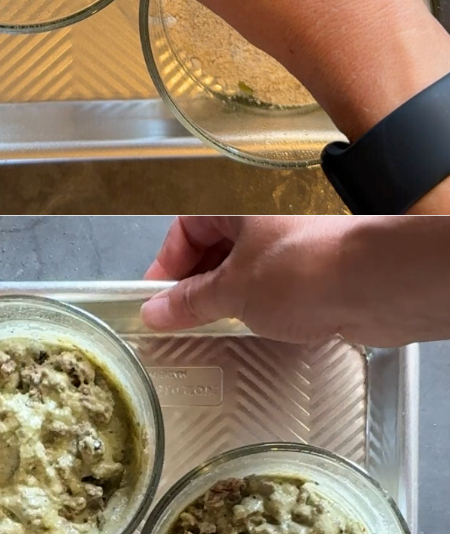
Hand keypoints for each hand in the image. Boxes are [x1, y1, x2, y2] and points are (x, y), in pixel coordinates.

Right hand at [141, 214, 449, 344]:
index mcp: (238, 206)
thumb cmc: (306, 272)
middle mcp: (267, 219)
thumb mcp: (231, 291)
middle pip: (215, 247)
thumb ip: (190, 302)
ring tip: (215, 325)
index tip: (156, 298)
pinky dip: (260, 305)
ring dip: (227, 297)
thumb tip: (157, 310)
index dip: (167, 264)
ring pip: (246, 269)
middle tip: (180, 317)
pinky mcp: (317, 272)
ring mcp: (293, 245)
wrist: (377, 286)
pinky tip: (256, 327)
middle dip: (195, 283)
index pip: (187, 227)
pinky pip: (275, 286)